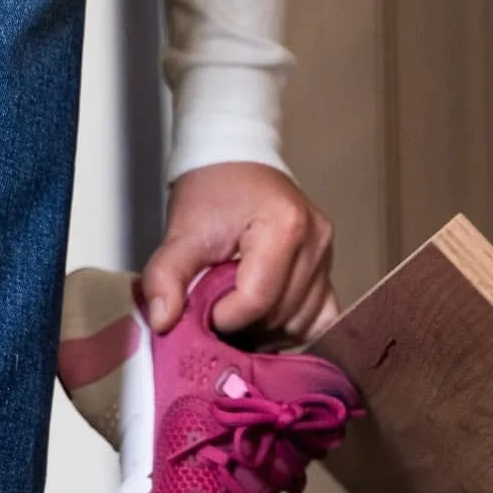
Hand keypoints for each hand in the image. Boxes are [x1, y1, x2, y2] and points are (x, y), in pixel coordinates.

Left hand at [141, 162, 337, 342]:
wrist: (236, 163)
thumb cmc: (211, 191)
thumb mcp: (181, 232)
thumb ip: (166, 276)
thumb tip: (162, 321)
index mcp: (285, 226)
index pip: (256, 299)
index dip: (224, 316)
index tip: (203, 307)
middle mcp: (315, 242)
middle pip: (279, 315)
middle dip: (244, 324)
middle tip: (217, 307)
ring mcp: (327, 257)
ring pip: (299, 324)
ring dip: (267, 330)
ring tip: (239, 308)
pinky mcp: (329, 270)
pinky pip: (320, 318)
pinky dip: (293, 327)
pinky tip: (270, 320)